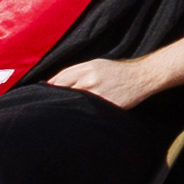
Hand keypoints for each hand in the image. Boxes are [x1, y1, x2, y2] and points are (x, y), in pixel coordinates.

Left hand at [51, 48, 183, 116]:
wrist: (142, 77)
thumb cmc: (117, 71)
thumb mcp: (96, 64)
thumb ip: (75, 72)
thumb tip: (53, 83)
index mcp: (87, 69)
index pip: (59, 80)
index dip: (49, 89)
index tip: (41, 96)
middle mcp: (91, 81)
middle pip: (65, 92)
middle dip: (56, 100)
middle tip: (47, 109)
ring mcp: (99, 94)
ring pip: (76, 104)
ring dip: (68, 110)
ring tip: (61, 116)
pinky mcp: (108, 105)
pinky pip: (89, 112)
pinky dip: (82, 116)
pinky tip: (79, 119)